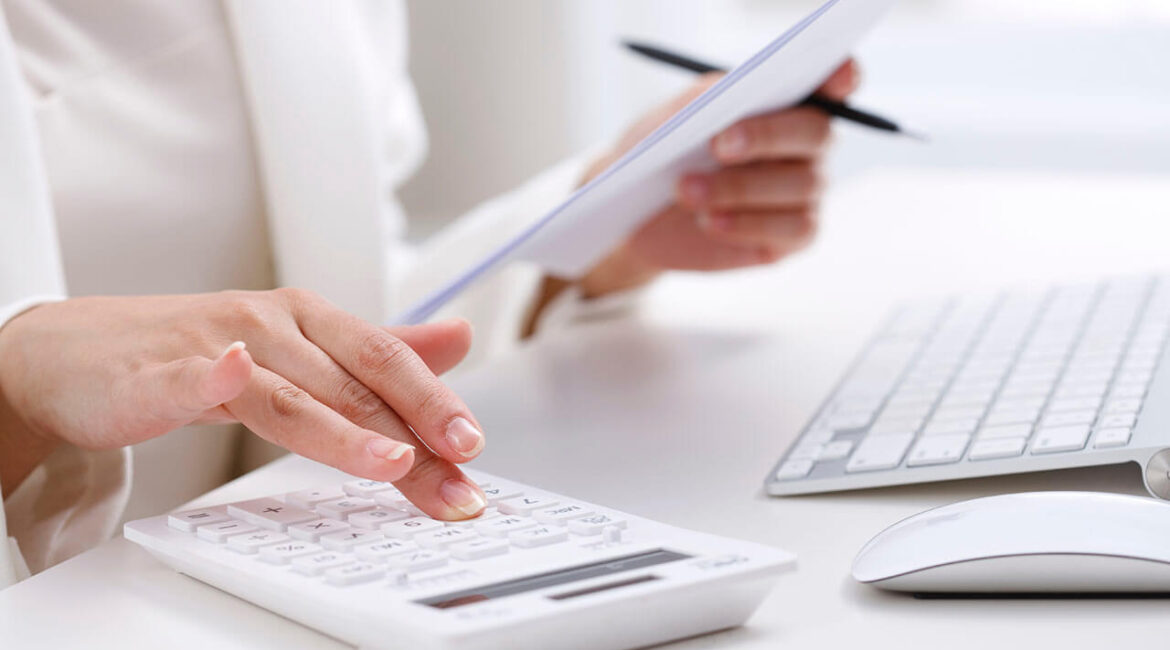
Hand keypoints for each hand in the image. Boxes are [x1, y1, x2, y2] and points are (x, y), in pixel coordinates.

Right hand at [0, 291, 487, 518]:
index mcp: (312, 319)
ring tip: (392, 461)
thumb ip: (381, 352)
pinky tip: (233, 375)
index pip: (387, 362)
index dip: (434, 402)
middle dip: (414, 433)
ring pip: (292, 393)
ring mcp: (216, 344)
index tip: (472, 447)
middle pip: (354, 382)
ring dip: (345, 428)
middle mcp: (274, 325)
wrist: (84, 353)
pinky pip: (192, 375)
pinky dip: (213, 375)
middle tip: (456, 474)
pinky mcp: (160, 372)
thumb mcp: (303, 347)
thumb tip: (458, 340)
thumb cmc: (202, 350)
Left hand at [577, 60, 859, 296]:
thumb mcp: (675, 116)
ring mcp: (808, 189)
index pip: (834, 82)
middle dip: (766, 136)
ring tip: (686, 191)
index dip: (843, 76)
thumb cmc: (666, 151)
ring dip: (739, 187)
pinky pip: (793, 228)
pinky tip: (709, 221)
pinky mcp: (796, 235)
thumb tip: (734, 93)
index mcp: (787, 100)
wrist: (641, 211)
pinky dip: (747, 223)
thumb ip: (709, 98)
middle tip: (719, 146)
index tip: (837, 77)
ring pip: (801, 184)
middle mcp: (809, 144)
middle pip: (816, 132)